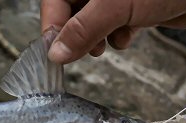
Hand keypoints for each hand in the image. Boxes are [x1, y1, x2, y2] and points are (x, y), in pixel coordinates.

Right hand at [41, 0, 185, 62]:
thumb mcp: (114, 6)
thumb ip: (82, 30)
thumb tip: (56, 53)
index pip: (55, 1)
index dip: (52, 26)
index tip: (53, 52)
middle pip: (72, 13)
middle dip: (74, 35)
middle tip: (79, 52)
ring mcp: (115, 0)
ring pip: (92, 23)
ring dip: (94, 39)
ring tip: (100, 48)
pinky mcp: (133, 10)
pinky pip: (113, 27)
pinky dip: (115, 36)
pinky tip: (125, 38)